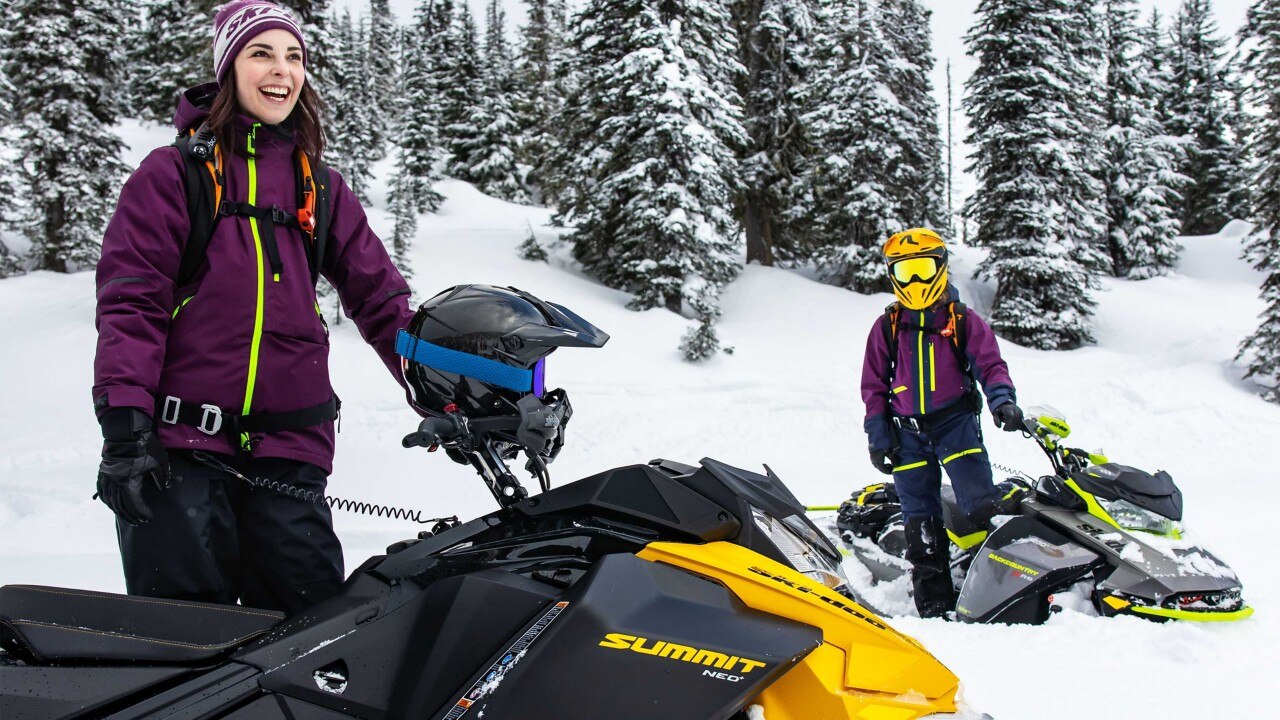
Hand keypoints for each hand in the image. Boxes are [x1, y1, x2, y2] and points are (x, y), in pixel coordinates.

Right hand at [95, 409, 167, 524]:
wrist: (127, 432)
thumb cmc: (145, 447)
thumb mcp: (159, 463)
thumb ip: (162, 478)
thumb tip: (165, 489)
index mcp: (129, 482)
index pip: (135, 504)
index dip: (142, 513)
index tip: (150, 517)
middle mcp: (115, 483)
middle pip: (121, 506)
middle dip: (131, 516)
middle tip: (139, 522)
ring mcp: (107, 478)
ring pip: (110, 500)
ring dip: (119, 511)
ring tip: (128, 517)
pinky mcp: (103, 473)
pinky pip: (102, 491)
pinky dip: (107, 500)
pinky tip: (112, 505)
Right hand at [870, 447, 895, 474]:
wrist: (878, 437)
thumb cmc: (885, 445)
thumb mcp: (891, 453)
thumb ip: (893, 460)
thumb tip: (896, 466)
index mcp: (878, 461)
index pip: (883, 470)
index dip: (888, 472)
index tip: (893, 472)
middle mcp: (874, 461)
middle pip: (880, 469)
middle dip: (886, 470)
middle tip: (891, 468)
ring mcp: (872, 458)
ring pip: (877, 466)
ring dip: (883, 467)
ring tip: (888, 464)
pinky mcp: (871, 455)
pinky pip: (875, 462)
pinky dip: (880, 463)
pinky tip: (884, 460)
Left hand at [993, 403, 1023, 432]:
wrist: (1007, 407)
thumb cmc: (1001, 411)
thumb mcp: (996, 414)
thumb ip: (996, 420)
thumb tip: (999, 427)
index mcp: (1008, 408)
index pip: (1010, 416)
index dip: (1008, 424)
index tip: (1004, 429)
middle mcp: (1016, 409)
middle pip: (1016, 419)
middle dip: (1011, 426)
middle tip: (1006, 430)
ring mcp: (1020, 413)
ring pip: (1019, 421)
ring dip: (1014, 428)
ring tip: (1008, 429)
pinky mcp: (1022, 416)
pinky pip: (1021, 423)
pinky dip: (1017, 427)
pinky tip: (1012, 429)